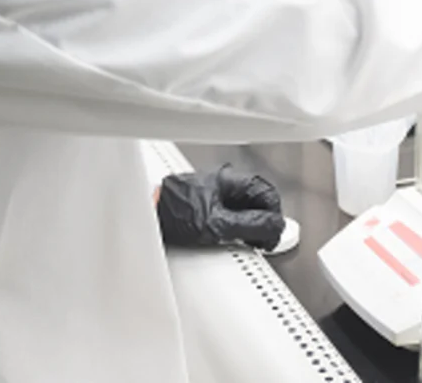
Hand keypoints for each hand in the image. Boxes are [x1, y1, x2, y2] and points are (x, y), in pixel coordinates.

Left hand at [156, 164, 284, 250]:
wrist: (146, 217)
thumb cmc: (173, 215)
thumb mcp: (217, 225)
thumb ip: (250, 226)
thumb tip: (275, 226)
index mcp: (231, 179)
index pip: (268, 193)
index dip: (275, 216)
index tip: (273, 235)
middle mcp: (226, 182)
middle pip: (259, 200)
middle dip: (265, 222)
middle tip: (263, 242)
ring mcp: (217, 192)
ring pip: (247, 208)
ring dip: (252, 226)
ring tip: (249, 242)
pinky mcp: (209, 204)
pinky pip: (233, 214)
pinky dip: (238, 227)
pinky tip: (234, 239)